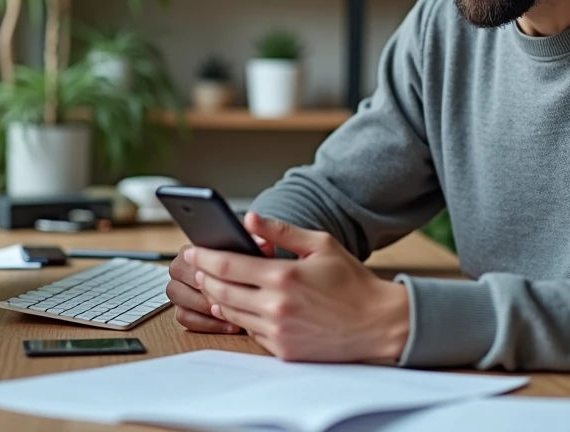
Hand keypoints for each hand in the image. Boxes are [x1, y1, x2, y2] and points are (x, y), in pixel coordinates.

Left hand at [187, 213, 409, 362]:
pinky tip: (241, 305)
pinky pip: (250, 331)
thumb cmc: (352, 282)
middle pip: (221, 292)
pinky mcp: (283, 351)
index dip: (204, 257)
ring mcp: (278, 332)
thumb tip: (249, 218)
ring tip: (215, 284)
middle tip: (198, 266)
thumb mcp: (321, 244)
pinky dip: (241, 317)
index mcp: (283, 277)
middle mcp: (276, 307)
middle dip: (205, 277)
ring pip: (231, 314)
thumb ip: (281, 231)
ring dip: (218, 298)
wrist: (377, 323)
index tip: (192, 250)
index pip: (227, 266)